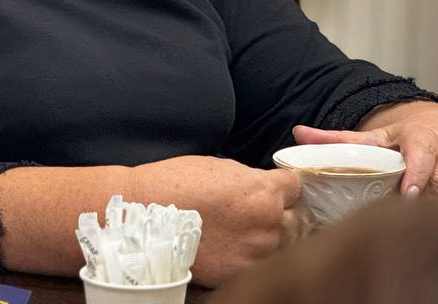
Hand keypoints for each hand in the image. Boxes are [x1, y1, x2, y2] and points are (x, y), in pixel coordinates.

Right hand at [126, 155, 301, 286]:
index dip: (283, 186)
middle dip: (280, 213)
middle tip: (255, 212)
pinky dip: (252, 256)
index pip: (295, 186)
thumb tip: (262, 185)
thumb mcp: (217, 166)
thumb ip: (249, 178)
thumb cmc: (173, 183)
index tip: (275, 189)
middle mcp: (268, 222)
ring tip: (243, 232)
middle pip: (295, 217)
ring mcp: (257, 251)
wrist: (142, 216)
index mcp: (263, 190)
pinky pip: (262, 263)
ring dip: (270, 237)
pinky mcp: (242, 272)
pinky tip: (234, 248)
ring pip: (283, 244)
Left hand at [293, 100, 437, 206]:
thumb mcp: (376, 136)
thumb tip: (298, 133)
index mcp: (425, 135)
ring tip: (423, 222)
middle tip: (406, 216)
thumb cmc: (408, 138)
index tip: (406, 194)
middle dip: (426, 199)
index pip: (423, 153)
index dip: (416, 174)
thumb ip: (339, 139)